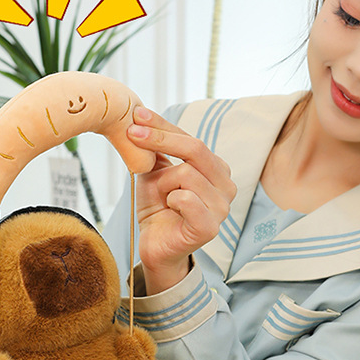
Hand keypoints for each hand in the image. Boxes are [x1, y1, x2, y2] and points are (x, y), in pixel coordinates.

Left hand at [126, 107, 236, 293]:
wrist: (155, 244)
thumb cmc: (158, 207)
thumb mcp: (156, 172)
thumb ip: (157, 148)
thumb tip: (141, 116)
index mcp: (218, 169)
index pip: (192, 139)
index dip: (164, 125)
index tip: (138, 115)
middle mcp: (227, 186)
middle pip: (195, 149)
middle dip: (160, 139)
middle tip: (133, 133)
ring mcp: (222, 208)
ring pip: (187, 174)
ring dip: (163, 183)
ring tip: (161, 198)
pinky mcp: (210, 228)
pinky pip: (186, 199)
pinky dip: (171, 199)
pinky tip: (169, 208)